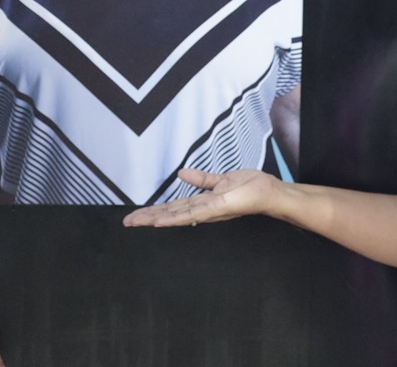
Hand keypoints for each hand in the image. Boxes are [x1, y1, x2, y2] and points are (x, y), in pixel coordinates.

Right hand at [121, 168, 277, 227]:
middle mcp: (203, 210)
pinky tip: (160, 222)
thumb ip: (201, 179)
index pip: (173, 207)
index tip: (135, 215)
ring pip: (177, 216)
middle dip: (147, 218)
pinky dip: (175, 218)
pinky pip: (193, 214)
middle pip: (170, 214)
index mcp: (202, 203)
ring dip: (155, 219)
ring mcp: (209, 211)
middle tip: (126, 222)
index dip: (154, 211)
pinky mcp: (217, 208)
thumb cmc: (251, 187)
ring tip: (136, 222)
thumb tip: (181, 174)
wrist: (270, 192)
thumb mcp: (220, 179)